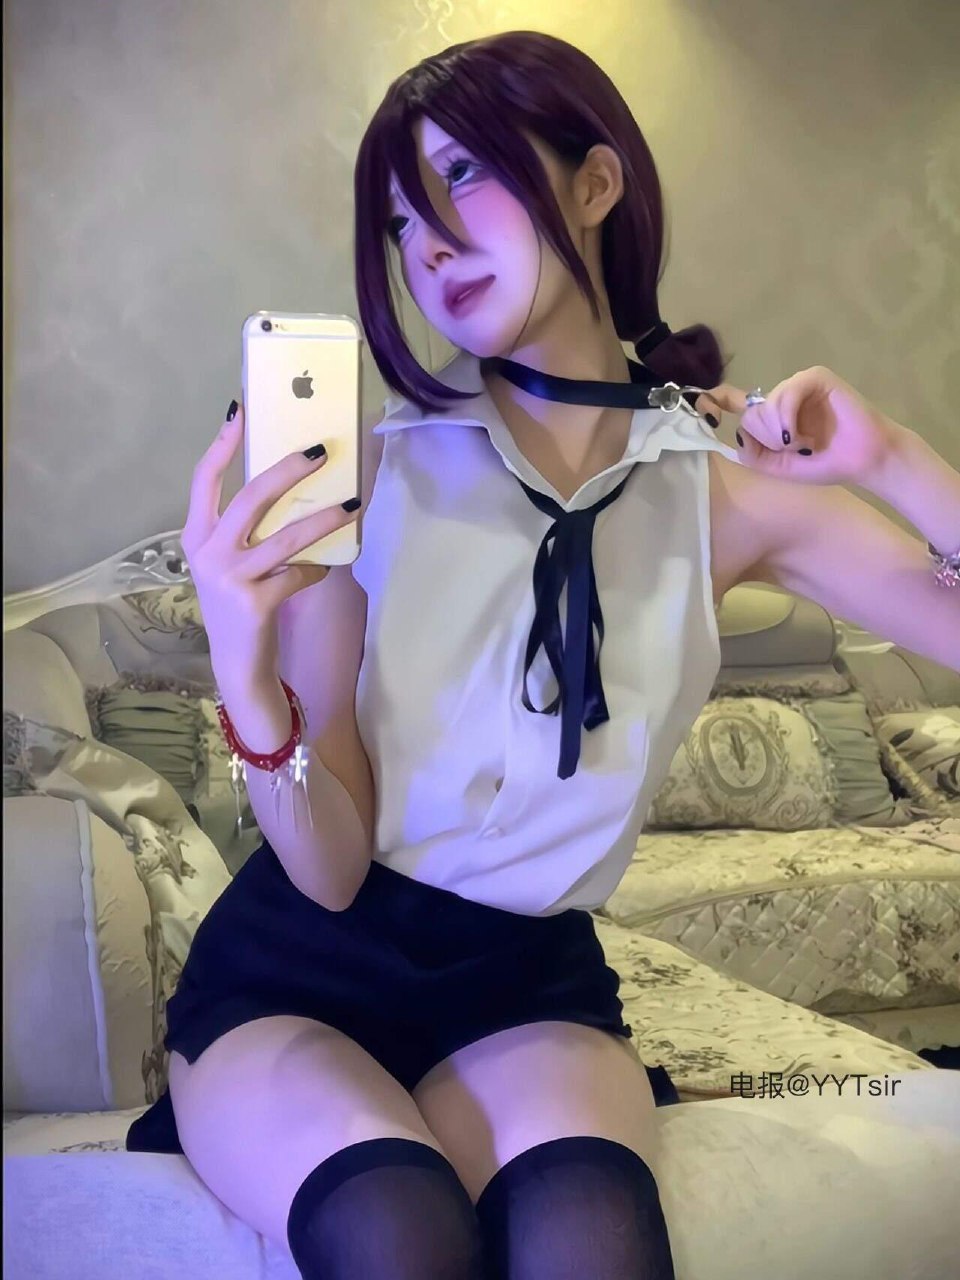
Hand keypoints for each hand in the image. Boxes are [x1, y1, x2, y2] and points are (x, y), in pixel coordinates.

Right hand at [180, 400, 359, 683]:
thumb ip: (246, 528)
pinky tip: (324, 569)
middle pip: (249, 498)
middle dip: (286, 470)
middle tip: (319, 451)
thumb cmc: (241, 601)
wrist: (238, 663)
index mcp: (196, 536)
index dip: (222, 444)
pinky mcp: (255, 602)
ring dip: (323, 519)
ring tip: (352, 504)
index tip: (241, 409)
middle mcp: (207, 553)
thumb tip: (292, 481)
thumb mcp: (231, 561)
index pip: (204, 479)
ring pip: (285, 536)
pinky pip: (299, 573)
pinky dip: (317, 569)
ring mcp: (229, 578)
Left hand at [705, 366, 904, 485]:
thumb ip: (753, 454)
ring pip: (766, 408)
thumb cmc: (825, 463)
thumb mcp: (779, 467)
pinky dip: (790, 420)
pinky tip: (804, 435)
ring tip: (806, 443)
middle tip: (796, 449)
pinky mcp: (815, 378)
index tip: (699, 403)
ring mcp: (797, 385)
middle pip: (750, 415)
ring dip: (782, 434)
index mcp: (771, 415)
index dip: (715, 399)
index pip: (735, 400)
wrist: (862, 460)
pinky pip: (786, 394)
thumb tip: (737, 434)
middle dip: (769, 440)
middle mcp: (781, 396)